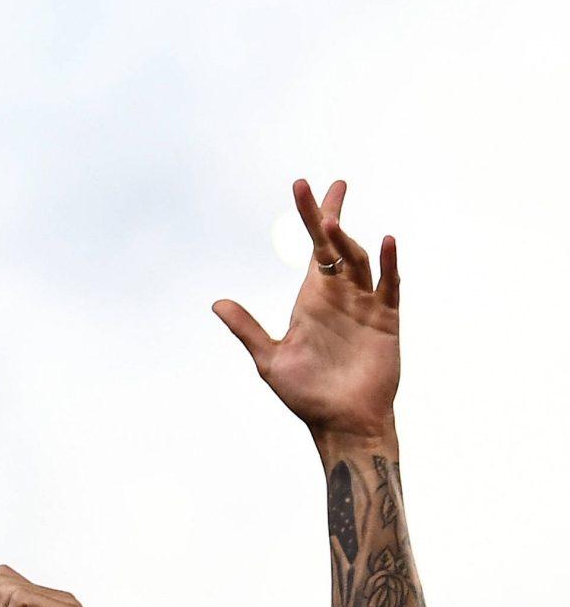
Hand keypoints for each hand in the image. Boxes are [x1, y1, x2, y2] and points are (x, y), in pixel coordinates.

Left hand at [213, 179, 399, 445]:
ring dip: (346, 241)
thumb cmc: (306, 393)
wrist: (341, 421)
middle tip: (331, 184)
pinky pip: (389, 287)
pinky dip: (388, 265)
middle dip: (331, 217)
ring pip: (359, 262)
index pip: (313, 249)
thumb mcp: (270, 359)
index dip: (310, 218)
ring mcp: (365, 306)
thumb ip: (247, 330)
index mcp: (313, 299)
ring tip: (330, 222)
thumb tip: (217, 303)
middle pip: (337, 246)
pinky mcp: (386, 321)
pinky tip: (385, 242)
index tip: (305, 187)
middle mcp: (341, 296)